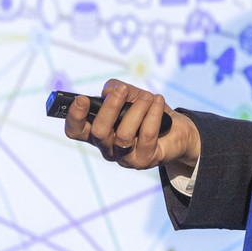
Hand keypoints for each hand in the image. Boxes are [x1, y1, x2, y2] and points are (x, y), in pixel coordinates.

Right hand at [63, 79, 200, 171]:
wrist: (176, 129)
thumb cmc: (147, 111)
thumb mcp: (130, 94)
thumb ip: (116, 89)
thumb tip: (109, 92)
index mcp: (97, 131)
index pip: (75, 130)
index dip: (75, 116)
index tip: (82, 99)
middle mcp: (107, 147)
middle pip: (98, 133)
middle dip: (110, 108)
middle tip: (122, 90)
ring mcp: (125, 157)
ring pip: (124, 135)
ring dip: (138, 109)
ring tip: (148, 96)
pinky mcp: (144, 160)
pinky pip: (147, 136)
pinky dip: (153, 114)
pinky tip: (158, 101)